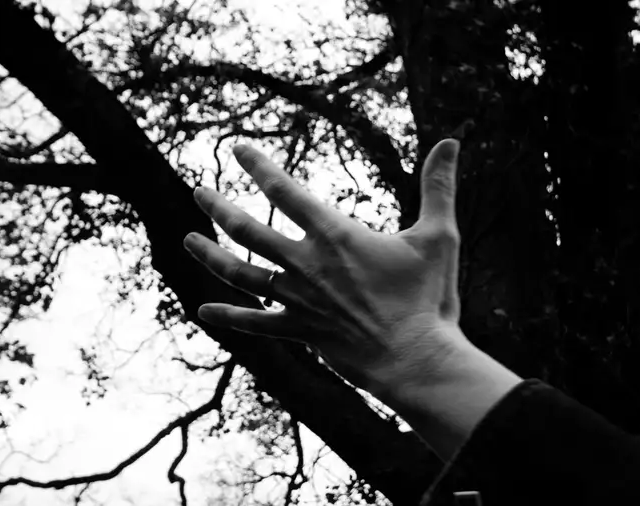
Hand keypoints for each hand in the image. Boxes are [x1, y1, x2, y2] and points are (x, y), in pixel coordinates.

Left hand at [183, 139, 466, 397]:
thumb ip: (439, 187)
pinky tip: (203, 313)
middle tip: (197, 191)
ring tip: (187, 239)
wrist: (414, 359)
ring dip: (210, 255)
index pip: (284, 191)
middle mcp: (306, 264)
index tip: (238, 149)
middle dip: (218, 208)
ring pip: (240, 273)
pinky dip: (229, 318)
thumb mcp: (439, 236)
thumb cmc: (428, 298)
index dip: (258, 166)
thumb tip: (452, 141)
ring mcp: (298, 299)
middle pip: (248, 230)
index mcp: (334, 236)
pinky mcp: (299, 330)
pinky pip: (256, 323)